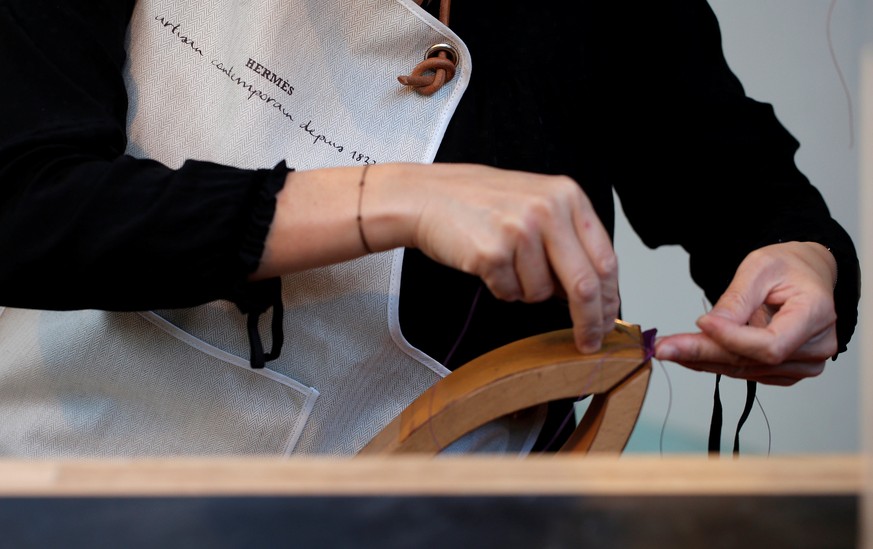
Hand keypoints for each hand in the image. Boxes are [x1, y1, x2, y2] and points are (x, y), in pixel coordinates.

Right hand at [370, 163, 619, 352]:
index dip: (610, 298)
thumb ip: (568, 239)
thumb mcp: (537, 204)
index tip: (608, 321)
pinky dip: (501, 288)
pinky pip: (510, 293)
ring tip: (505, 261)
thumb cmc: (482, 204)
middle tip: (588, 342)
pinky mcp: (493, 252)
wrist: (428, 196)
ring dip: (525, 291)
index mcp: (568, 196)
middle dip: (589, 321)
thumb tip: (592, 293)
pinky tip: (487, 262)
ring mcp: (520, 230)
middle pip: (584, 284)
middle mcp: (549, 209)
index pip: (604, 259)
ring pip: (541, 293)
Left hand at [654, 242, 837, 385]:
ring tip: (668, 347)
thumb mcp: (759, 268)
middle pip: (750, 360)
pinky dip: (713, 361)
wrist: (805, 274)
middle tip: (662, 347)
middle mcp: (815, 347)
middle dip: (701, 352)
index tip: (699, 322)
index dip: (731, 338)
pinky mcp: (784, 371)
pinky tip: (688, 352)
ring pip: (742, 369)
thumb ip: (737, 300)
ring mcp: (802, 364)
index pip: (770, 345)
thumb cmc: (788, 266)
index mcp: (815, 314)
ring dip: (701, 359)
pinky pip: (744, 370)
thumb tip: (709, 326)